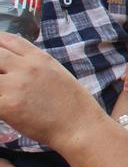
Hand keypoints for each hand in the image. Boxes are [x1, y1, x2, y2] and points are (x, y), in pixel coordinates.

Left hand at [0, 32, 106, 148]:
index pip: (8, 40)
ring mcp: (16, 85)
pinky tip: (1, 108)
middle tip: (0, 78)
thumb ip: (37, 66)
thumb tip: (18, 65)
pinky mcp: (8, 106)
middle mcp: (27, 67)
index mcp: (40, 58)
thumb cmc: (72, 105)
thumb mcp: (58, 74)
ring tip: (1, 94)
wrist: (80, 126)